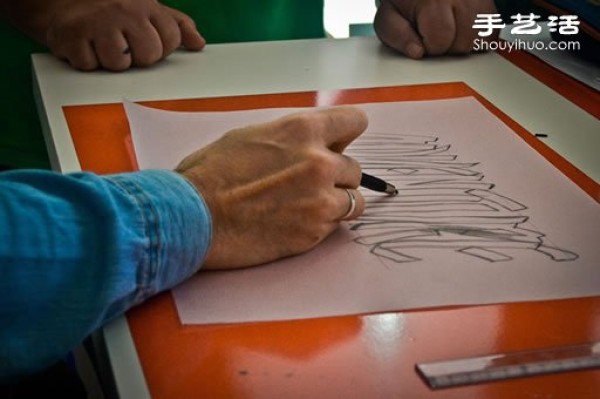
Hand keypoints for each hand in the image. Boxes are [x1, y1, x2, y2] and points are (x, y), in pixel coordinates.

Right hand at [44, 0, 204, 70]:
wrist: (63, 2)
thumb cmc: (112, 12)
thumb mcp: (147, 12)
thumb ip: (176, 26)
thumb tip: (199, 43)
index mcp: (146, 5)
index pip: (171, 40)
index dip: (159, 48)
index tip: (143, 41)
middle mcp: (125, 10)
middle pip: (149, 56)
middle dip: (136, 57)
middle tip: (121, 44)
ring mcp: (99, 22)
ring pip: (120, 65)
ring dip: (109, 61)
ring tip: (101, 44)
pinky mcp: (75, 35)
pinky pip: (91, 66)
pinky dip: (86, 61)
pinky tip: (85, 46)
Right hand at [177, 107, 367, 269]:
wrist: (194, 217)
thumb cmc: (212, 174)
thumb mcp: (251, 137)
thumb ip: (291, 139)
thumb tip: (312, 143)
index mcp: (303, 131)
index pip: (355, 121)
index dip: (347, 133)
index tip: (341, 143)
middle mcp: (320, 163)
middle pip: (355, 168)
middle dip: (337, 176)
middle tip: (310, 184)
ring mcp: (320, 201)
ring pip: (354, 201)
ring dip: (336, 203)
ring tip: (307, 206)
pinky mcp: (314, 233)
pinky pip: (334, 227)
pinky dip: (320, 225)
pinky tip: (292, 223)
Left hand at [374, 0, 497, 57]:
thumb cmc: (407, 3)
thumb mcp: (390, 16)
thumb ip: (396, 34)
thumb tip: (416, 52)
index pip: (440, 40)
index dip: (429, 47)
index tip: (423, 38)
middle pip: (461, 44)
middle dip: (447, 47)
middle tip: (435, 34)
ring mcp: (477, 0)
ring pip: (478, 40)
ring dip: (463, 44)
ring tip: (449, 31)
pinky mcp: (491, 6)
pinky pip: (491, 34)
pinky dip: (478, 38)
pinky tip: (462, 29)